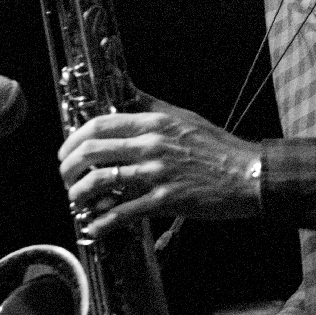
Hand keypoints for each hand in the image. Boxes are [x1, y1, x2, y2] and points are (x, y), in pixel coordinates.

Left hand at [58, 94, 260, 237]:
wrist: (249, 174)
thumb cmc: (218, 147)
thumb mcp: (183, 116)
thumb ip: (150, 104)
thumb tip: (125, 87)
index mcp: (154, 122)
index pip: (100, 124)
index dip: (75, 138)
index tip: (68, 150)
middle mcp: (152, 145)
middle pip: (93, 150)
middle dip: (69, 166)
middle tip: (66, 177)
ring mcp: (158, 173)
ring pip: (102, 181)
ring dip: (79, 193)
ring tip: (76, 200)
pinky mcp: (167, 200)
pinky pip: (124, 212)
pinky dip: (103, 222)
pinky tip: (94, 227)